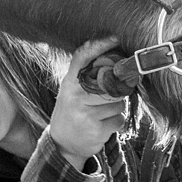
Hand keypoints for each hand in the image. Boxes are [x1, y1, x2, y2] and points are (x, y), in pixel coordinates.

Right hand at [49, 38, 129, 166]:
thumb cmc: (73, 112)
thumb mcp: (72, 90)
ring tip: (99, 115)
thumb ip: (87, 75)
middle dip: (115, 92)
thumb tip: (114, 57)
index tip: (115, 38)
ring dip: (115, 109)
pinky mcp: (95, 130)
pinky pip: (118, 120)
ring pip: (118, 103)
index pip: (83, 58)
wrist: (62, 144)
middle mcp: (75, 96)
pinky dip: (115, 123)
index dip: (100, 45)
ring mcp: (85, 114)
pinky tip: (101, 126)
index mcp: (69, 82)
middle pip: (111, 84)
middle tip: (103, 101)